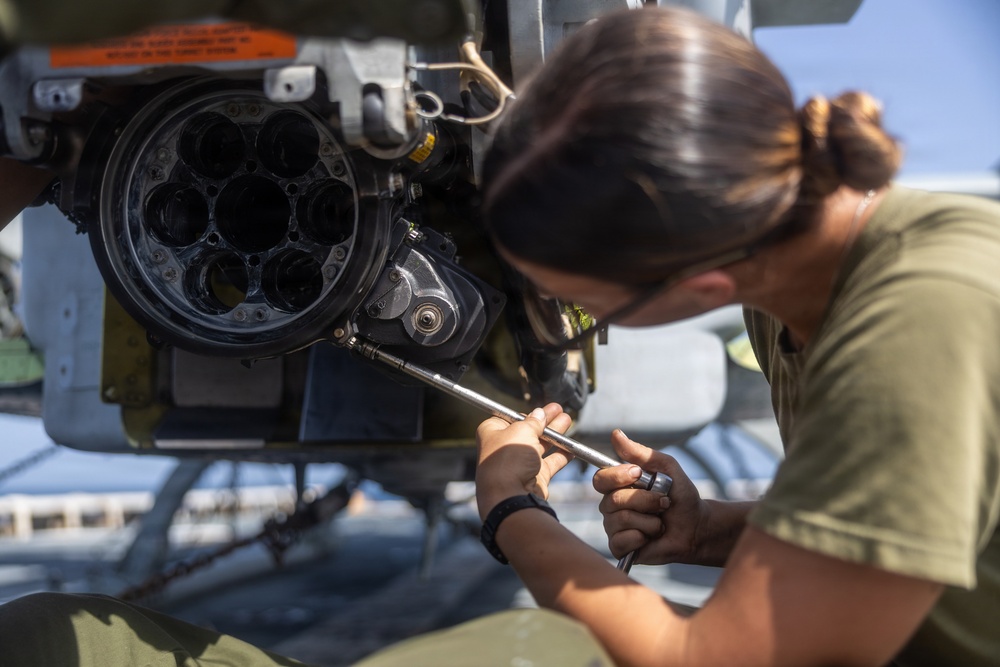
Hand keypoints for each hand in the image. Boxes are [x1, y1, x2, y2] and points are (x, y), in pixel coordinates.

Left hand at [475, 403, 573, 520]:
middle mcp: (505, 448)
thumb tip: (539, 413)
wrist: (510, 496)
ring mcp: (520, 464)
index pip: (510, 417)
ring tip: (567, 420)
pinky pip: (550, 463)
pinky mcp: (534, 477)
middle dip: (545, 420)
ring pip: (541, 445)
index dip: (526, 413)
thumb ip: (533, 421)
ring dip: (555, 434)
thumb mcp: (521, 431)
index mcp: (493, 432)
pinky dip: (561, 455)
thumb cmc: (508, 460)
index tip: (541, 408)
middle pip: (528, 430)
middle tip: (559, 409)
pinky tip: (571, 448)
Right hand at [593, 430, 708, 564]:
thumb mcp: (666, 468)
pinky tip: (652, 537)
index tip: (638, 474)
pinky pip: (622, 540)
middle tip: (663, 502)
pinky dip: (643, 537)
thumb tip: (616, 434)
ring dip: (649, 520)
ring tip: (660, 522)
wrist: (697, 527)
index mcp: (619, 485)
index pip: (600, 478)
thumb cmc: (680, 496)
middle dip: (645, 500)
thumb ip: (641, 453)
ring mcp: (614, 527)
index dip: (617, 476)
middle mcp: (611, 505)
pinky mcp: (619, 547)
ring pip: (620, 519)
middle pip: (613, 500)